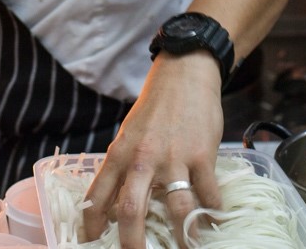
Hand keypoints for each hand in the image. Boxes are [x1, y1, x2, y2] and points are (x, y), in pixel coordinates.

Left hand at [82, 51, 224, 248]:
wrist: (184, 74)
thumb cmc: (155, 108)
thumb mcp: (128, 135)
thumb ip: (123, 168)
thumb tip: (114, 205)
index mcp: (119, 154)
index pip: (97, 198)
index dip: (91, 227)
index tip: (92, 244)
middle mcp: (142, 159)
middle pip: (132, 211)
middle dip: (133, 244)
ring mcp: (174, 159)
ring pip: (176, 210)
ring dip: (183, 237)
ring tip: (185, 247)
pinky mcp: (202, 156)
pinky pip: (208, 195)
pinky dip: (212, 214)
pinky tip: (213, 223)